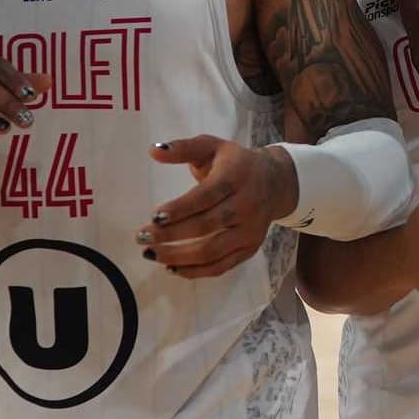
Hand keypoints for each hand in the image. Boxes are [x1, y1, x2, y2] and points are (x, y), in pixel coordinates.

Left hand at [138, 136, 298, 278]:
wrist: (277, 181)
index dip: (179, 209)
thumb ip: (184, 148)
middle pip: (206, 225)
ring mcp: (251, 229)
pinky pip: (221, 266)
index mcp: (237, 176)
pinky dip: (194, 271)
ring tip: (151, 254)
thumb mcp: (213, 147)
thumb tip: (154, 152)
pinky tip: (172, 267)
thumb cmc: (236, 164)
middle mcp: (248, 204)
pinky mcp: (250, 248)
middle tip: (142, 238)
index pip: (206, 196)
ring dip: (178, 257)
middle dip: (170, 234)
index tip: (153, 217)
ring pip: (212, 250)